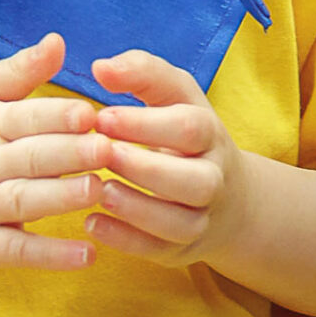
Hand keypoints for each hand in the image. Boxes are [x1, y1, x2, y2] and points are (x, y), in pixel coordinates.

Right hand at [0, 33, 104, 270]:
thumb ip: (15, 72)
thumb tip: (58, 41)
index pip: (23, 117)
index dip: (57, 116)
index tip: (92, 113)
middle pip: (29, 158)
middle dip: (70, 153)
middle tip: (108, 150)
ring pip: (22, 201)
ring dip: (62, 197)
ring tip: (99, 191)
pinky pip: (14, 250)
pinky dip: (50, 255)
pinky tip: (86, 255)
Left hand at [85, 49, 250, 266]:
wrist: (225, 195)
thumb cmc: (182, 132)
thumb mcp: (172, 95)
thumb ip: (141, 72)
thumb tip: (101, 67)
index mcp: (210, 135)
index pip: (189, 128)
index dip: (146, 124)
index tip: (102, 117)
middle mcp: (214, 179)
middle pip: (194, 180)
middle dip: (145, 168)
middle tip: (100, 154)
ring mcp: (201, 218)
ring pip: (178, 221)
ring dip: (136, 208)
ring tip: (97, 190)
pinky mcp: (182, 249)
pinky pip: (157, 250)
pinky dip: (125, 240)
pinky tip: (90, 221)